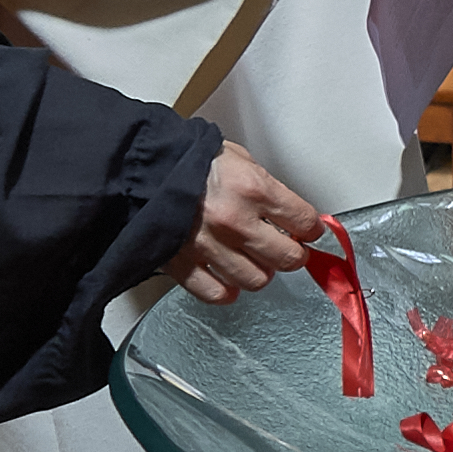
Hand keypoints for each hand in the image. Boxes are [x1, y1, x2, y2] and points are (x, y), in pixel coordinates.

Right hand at [176, 140, 325, 301]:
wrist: (142, 168)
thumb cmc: (188, 159)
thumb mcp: (238, 158)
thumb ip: (266, 187)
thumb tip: (289, 212)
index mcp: (253, 189)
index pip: (304, 222)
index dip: (311, 228)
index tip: (308, 230)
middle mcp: (235, 221)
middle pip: (287, 258)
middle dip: (293, 255)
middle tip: (289, 250)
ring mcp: (210, 246)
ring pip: (256, 280)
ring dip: (260, 272)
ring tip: (255, 261)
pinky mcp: (184, 264)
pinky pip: (217, 293)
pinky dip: (227, 290)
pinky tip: (229, 279)